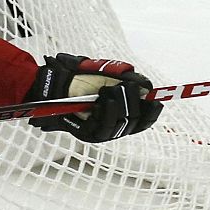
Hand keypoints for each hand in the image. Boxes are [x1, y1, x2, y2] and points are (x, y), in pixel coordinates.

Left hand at [26, 53, 162, 142]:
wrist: (53, 84)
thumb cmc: (80, 78)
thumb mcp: (107, 74)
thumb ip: (127, 79)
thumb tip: (147, 88)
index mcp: (121, 114)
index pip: (144, 120)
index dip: (152, 112)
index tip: (156, 101)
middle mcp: (113, 126)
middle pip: (136, 122)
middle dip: (135, 103)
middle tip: (127, 86)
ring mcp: (100, 132)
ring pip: (122, 124)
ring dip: (121, 105)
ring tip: (111, 90)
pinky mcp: (87, 135)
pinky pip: (104, 127)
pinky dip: (108, 112)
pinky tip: (106, 100)